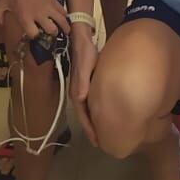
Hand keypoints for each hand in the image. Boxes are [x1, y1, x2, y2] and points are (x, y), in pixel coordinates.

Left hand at [0, 0, 68, 40]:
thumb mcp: (2, 1)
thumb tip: (0, 23)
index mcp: (25, 17)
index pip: (34, 35)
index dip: (35, 37)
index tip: (35, 35)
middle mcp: (38, 15)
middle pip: (51, 30)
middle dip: (52, 34)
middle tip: (52, 33)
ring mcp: (48, 7)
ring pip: (61, 22)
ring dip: (64, 28)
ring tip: (65, 31)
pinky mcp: (55, 0)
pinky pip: (63, 11)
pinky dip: (65, 16)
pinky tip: (65, 19)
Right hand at [68, 25, 99, 144]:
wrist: (81, 36)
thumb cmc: (85, 50)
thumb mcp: (86, 64)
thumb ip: (83, 80)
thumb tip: (81, 98)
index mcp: (76, 91)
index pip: (82, 115)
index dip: (89, 129)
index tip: (97, 142)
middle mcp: (77, 92)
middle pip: (84, 116)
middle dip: (91, 129)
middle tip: (101, 142)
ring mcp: (80, 88)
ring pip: (87, 110)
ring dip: (93, 121)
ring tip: (102, 132)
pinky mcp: (86, 83)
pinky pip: (90, 102)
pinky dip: (95, 111)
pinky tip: (102, 112)